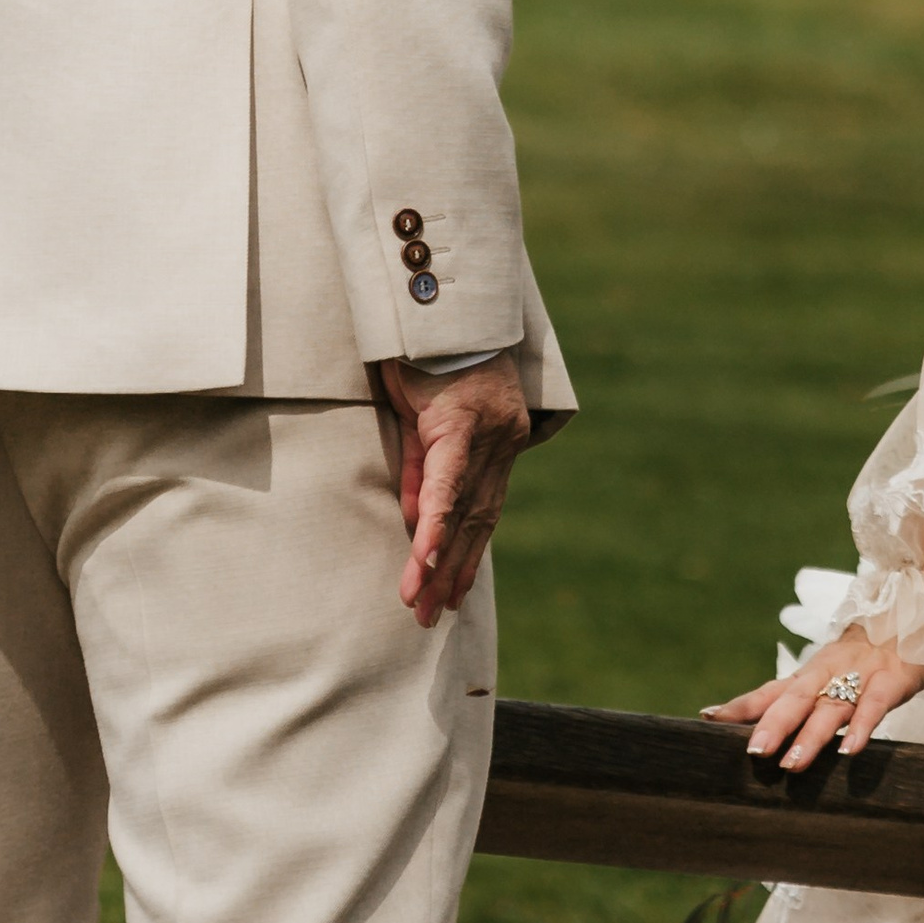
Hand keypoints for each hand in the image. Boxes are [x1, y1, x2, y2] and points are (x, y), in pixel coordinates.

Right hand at [374, 354, 531, 626]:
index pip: (484, 510)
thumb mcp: (423, 421)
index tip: (453, 596)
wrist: (439, 304)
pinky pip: (449, 481)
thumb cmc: (430, 357)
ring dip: (440, 560)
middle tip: (432, 618)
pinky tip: (427, 555)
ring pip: (466, 509)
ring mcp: (489, 432)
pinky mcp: (463, 422)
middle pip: (479, 519)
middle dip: (454, 572)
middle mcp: (504, 440)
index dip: (469, 555)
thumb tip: (420, 522)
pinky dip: (438, 521)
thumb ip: (425, 471)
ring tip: (420, 601)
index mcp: (500, 441)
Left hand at [704, 626, 923, 768]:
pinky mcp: (892, 680)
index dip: (741, 705)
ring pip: (831, 706)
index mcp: (810, 673)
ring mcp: (860, 675)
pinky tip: (850, 751)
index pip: (770, 690)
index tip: (709, 718)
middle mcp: (829, 672)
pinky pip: (875, 705)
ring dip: (811, 736)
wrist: (914, 613)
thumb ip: (800, 701)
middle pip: (795, 698)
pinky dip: (862, 726)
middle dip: (773, 725)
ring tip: (793, 765)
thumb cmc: (865, 658)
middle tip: (754, 752)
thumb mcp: (830, 676)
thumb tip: (759, 732)